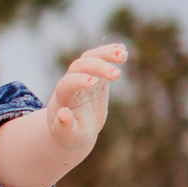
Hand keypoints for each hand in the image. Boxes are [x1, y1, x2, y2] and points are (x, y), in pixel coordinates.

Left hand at [45, 41, 126, 157]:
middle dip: (98, 66)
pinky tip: (123, 51)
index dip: (79, 80)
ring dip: (106, 53)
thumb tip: (63, 114)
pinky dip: (110, 52)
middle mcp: (71, 81)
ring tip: (123, 55)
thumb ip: (64, 127)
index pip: (69, 82)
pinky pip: (101, 59)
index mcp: (63, 97)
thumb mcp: (68, 135)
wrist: (74, 127)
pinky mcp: (96, 76)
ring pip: (91, 56)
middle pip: (80, 65)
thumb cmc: (70, 133)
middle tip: (117, 75)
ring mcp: (84, 76)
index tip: (94, 83)